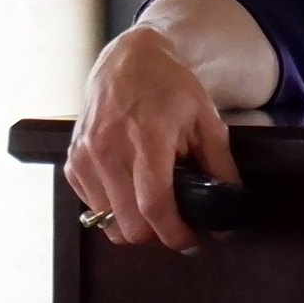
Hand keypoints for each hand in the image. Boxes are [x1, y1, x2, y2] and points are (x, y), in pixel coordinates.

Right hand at [66, 23, 241, 250]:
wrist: (130, 60)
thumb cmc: (171, 88)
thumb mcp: (207, 120)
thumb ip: (220, 165)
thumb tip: (230, 206)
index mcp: (147, 139)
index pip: (154, 206)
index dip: (174, 233)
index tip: (191, 242)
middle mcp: (109, 150)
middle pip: (128, 224)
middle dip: (156, 233)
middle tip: (176, 223)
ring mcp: (85, 157)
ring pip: (107, 222)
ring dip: (133, 224)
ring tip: (153, 203)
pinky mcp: (72, 161)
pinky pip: (92, 206)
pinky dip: (113, 208)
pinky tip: (131, 188)